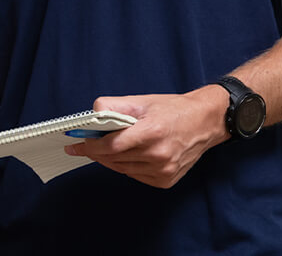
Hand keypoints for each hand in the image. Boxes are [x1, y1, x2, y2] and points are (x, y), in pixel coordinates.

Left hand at [63, 86, 229, 187]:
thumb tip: (91, 114)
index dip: (91, 145)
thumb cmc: (173, 109)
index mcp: (152, 132)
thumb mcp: (142, 101)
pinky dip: (125, 166)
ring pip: (122, 169)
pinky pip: (135, 175)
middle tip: (82, 144)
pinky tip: (124, 155)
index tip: (75, 143)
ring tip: (100, 148)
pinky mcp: (166, 181)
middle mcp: (159, 155)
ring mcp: (163, 171)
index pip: (111, 145)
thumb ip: (115, 106)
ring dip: (108, 160)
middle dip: (95, 151)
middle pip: (114, 158)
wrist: (205, 122)